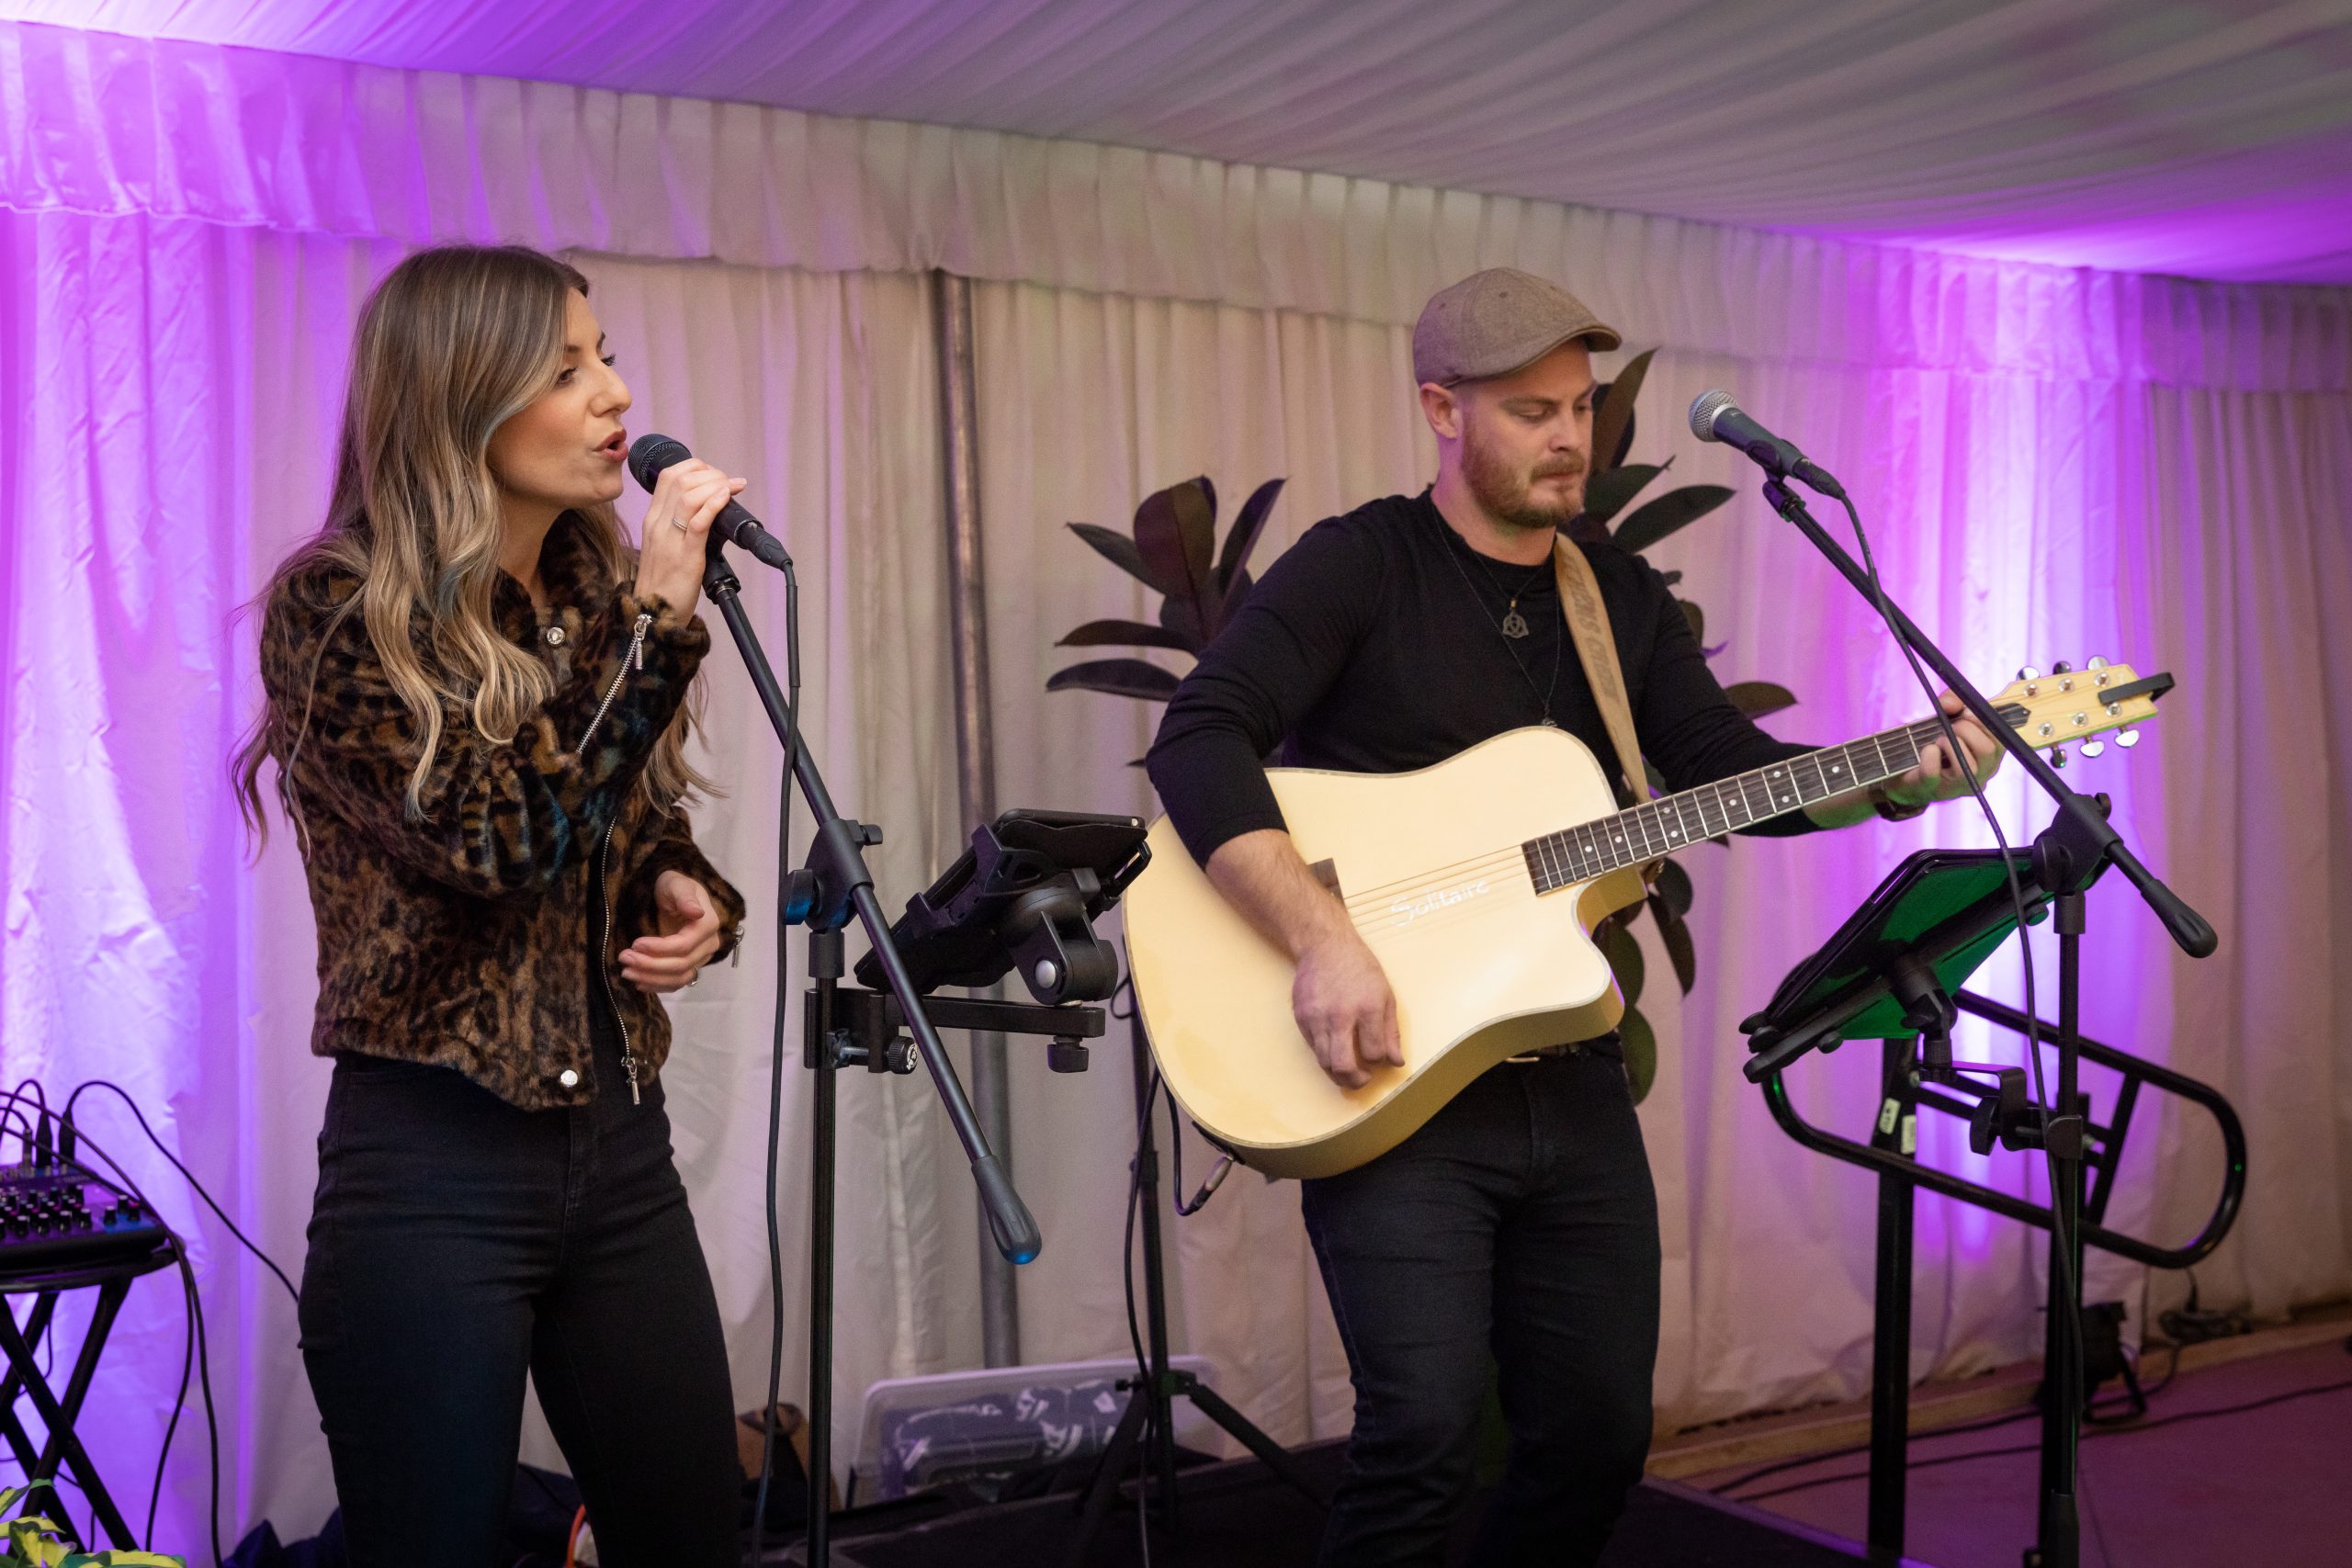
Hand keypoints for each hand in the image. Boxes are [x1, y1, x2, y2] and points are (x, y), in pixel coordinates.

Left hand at [620, 871, 724, 993]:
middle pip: (681, 965)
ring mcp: (701, 958)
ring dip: (652, 979)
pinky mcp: (691, 966)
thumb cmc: (673, 887)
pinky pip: (677, 983)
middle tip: (624, 958)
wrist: (675, 896)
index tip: (635, 943)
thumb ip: (684, 897)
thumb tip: (697, 912)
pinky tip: (639, 983)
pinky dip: (658, 986)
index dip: (659, 949)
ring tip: (627, 972)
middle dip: (650, 965)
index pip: (684, 945)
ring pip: (680, 978)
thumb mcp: (676, 884)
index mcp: (708, 924)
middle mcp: (709, 944)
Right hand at [633, 458, 747, 617]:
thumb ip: (682, 525)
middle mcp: (658, 524)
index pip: (669, 476)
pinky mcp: (685, 556)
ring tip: (733, 487)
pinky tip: (727, 497)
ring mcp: (669, 539)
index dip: (695, 467)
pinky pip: (698, 522)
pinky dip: (714, 504)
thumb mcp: (668, 545)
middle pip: (679, 479)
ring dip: (715, 484)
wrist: (653, 614)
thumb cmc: (665, 582)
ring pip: (688, 495)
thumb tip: (710, 508)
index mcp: (653, 519)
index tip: (715, 476)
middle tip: (728, 482)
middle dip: (709, 473)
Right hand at [1292, 931, 1403, 1090]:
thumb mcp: (1385, 995)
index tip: (1379, 1059)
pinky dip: (1325, 1055)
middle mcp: (1340, 1016)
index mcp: (1367, 1008)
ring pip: (1325, 1063)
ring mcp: (1317, 1018)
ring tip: (1349, 1071)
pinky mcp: (1301, 1018)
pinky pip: (1313, 1048)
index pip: (1374, 1053)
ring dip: (1338, 1074)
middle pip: (1344, 1066)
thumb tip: (1396, 1062)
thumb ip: (1391, 1031)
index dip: (1379, 1061)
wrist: (1324, 945)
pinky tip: (1334, 1049)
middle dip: (1355, 1081)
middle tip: (1362, 1079)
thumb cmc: (1359, 968)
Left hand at [1887, 690, 2002, 806]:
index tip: (1966, 712)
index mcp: (1992, 754)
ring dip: (1949, 744)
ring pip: (1966, 767)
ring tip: (1939, 740)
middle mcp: (1983, 773)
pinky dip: (1929, 755)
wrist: (1907, 771)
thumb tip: (1950, 704)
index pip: (2003, 737)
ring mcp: (1960, 786)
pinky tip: (1928, 750)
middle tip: (1951, 726)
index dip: (1985, 720)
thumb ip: (1953, 701)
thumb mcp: (1948, 716)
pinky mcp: (1935, 790)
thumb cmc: (1937, 742)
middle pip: (1987, 750)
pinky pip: (1933, 772)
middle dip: (1966, 730)